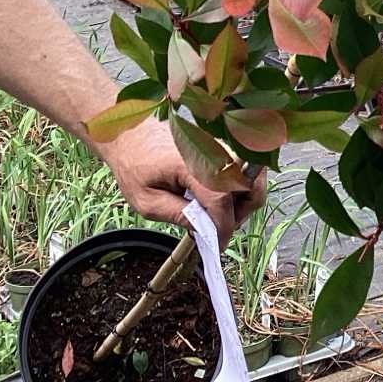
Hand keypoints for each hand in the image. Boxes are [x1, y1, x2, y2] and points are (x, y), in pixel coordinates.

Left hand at [98, 119, 266, 247]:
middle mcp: (215, 152)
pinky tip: (215, 200)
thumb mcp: (146, 201)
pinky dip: (237, 189)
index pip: (221, 201)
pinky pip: (243, 170)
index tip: (217, 247)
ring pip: (251, 178)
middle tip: (217, 229)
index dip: (223, 228)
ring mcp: (222, 147)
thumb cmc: (134, 166)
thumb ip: (178, 215)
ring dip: (242, 201)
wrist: (131, 134)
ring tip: (215, 215)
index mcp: (193, 165)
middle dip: (240, 213)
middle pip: (250, 187)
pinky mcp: (223, 147)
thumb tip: (204, 231)